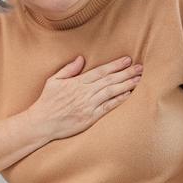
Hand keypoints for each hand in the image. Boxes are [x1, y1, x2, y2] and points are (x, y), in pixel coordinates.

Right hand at [26, 55, 142, 141]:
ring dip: (127, 85)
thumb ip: (68, 69)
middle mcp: (84, 93)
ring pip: (111, 92)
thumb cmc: (46, 101)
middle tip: (141, 67)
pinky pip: (108, 107)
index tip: (127, 59)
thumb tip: (81, 59)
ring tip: (139, 79)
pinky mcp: (90, 118)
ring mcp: (88, 105)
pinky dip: (119, 100)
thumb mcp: (53, 81)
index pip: (100, 71)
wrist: (41, 123)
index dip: (115, 65)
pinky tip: (128, 95)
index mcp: (76, 82)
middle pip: (109, 80)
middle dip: (127, 73)